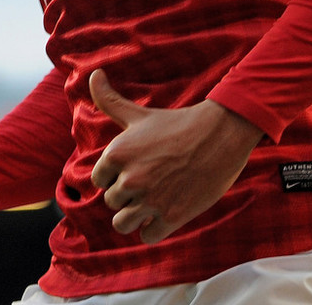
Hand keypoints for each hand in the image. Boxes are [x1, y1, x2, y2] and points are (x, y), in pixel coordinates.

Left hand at [89, 69, 262, 243]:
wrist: (218, 135)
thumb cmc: (176, 124)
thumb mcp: (138, 114)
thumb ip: (108, 99)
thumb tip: (92, 74)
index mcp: (117, 154)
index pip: (99, 181)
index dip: (115, 176)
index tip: (135, 167)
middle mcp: (130, 178)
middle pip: (113, 202)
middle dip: (128, 195)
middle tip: (151, 180)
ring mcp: (150, 200)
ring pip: (123, 224)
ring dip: (136, 216)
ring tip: (153, 199)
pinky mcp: (170, 217)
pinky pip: (147, 237)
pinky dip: (153, 229)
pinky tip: (165, 211)